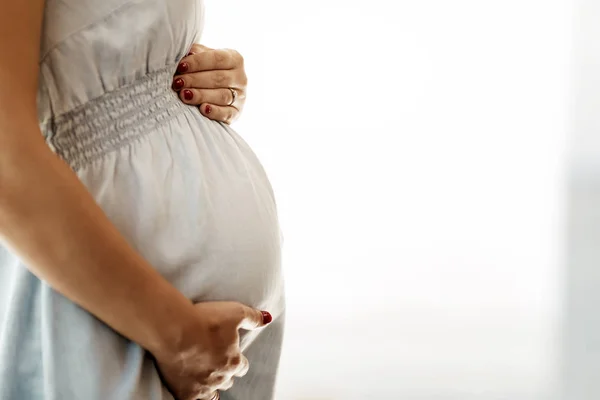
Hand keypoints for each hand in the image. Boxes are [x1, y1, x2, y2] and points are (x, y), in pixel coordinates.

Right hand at [153, 301, 271, 399]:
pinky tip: (192, 391)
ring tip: (207, 380)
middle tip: (216, 363)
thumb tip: (266, 319)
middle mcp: (220, 377)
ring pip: (213, 395)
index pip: (242, 367)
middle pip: (228, 381)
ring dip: (212, 387)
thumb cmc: (205, 320)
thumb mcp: (235, 312)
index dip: (238, 360)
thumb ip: (253, 317)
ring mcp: (202, 387)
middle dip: (225, 373)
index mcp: (233, 361)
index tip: (232, 355)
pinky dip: (194, 396)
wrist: (175, 330)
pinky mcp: (184, 392)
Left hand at [172, 44, 247, 123]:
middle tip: (178, 82)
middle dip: (195, 80)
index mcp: (234, 59)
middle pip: (219, 78)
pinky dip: (215, 112)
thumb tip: (189, 53)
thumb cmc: (207, 70)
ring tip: (184, 95)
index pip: (218, 59)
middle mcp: (240, 77)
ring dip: (201, 95)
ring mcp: (240, 97)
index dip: (198, 62)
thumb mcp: (203, 57)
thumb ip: (197, 53)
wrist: (217, 90)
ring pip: (222, 96)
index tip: (181, 67)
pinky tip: (203, 109)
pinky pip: (227, 113)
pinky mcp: (236, 113)